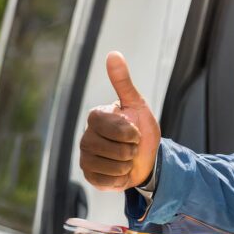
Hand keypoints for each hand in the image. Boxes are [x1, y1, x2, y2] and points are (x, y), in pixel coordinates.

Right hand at [79, 52, 160, 190]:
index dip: (128, 132)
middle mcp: (86, 136)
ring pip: (109, 164)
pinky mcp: (89, 176)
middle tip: (132, 146)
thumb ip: (123, 82)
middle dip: (130, 149)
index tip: (136, 131)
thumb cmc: (141, 129)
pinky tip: (121, 171)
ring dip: (126, 164)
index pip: (109, 125)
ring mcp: (85, 157)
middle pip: (109, 147)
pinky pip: (105, 180)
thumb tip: (113, 53)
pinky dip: (119, 177)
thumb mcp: (137, 104)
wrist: (148, 159)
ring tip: (127, 158)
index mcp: (96, 117)